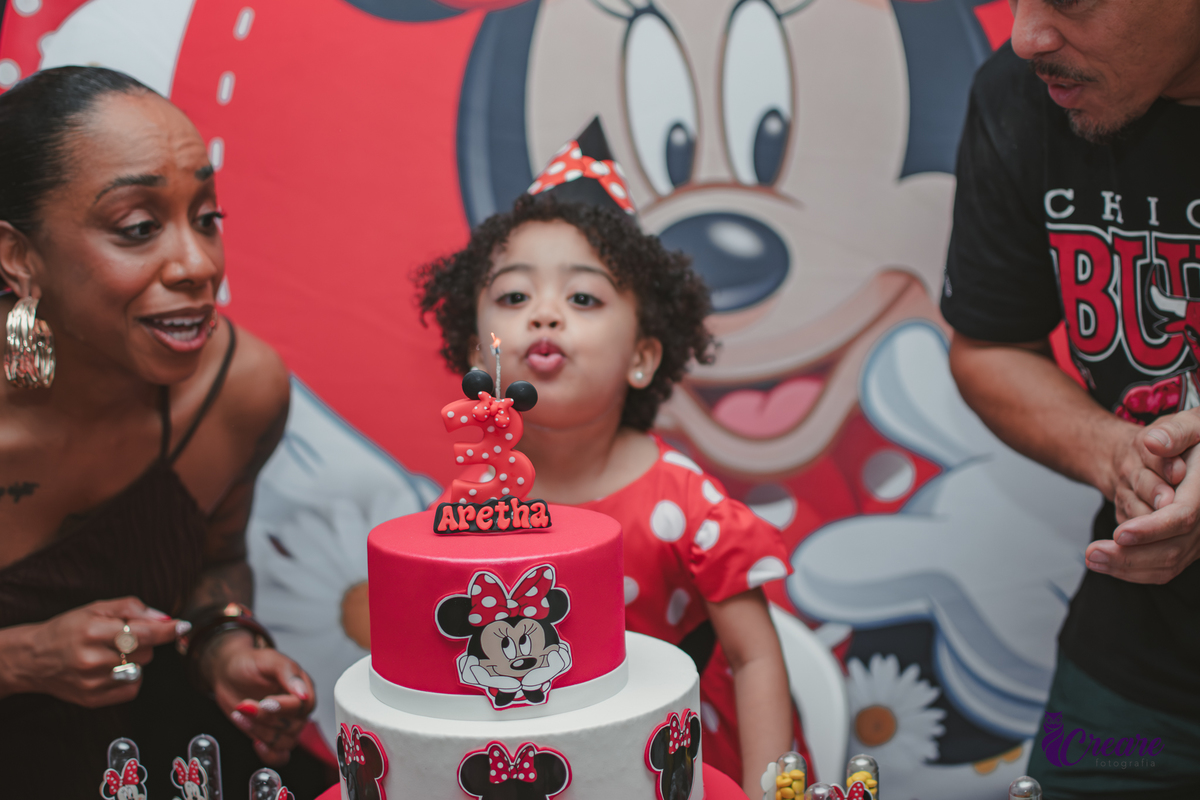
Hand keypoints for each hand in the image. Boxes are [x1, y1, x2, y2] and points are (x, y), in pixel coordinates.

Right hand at [9, 597, 177, 706]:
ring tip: (113, 655)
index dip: (167, 631)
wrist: (34, 658)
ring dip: (136, 661)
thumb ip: (132, 608)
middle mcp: (91, 659)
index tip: (183, 626)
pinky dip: (130, 679)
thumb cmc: (69, 628)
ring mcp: (92, 682)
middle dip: (143, 643)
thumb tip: (164, 618)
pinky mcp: (93, 699)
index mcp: (92, 631)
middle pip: (145, 652)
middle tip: (122, 639)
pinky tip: (112, 670)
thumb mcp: (96, 607)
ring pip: (140, 670)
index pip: (142, 633)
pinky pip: (131, 689)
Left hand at [205, 631, 314, 765]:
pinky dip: (269, 755)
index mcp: (303, 687)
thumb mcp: (269, 659)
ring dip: (260, 732)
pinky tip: (256, 743)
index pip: (304, 705)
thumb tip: (303, 692)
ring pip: (284, 742)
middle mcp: (297, 708)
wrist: (229, 672)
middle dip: (265, 719)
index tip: (264, 703)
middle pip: (293, 725)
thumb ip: (287, 672)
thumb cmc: (250, 662)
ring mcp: (284, 724)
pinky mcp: (270, 736)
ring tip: (241, 715)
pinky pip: (279, 756)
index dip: (285, 707)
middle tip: (245, 705)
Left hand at [1090, 416, 1199, 582]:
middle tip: (1091, 553)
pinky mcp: (1186, 548)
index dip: (1152, 528)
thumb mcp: (1191, 423)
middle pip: (1172, 549)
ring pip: (1166, 564)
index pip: (1184, 516)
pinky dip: (1132, 570)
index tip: (1119, 534)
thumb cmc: (1191, 438)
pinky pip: (1161, 568)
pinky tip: (1105, 563)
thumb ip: (1174, 432)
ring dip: (1126, 567)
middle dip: (1130, 556)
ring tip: (1091, 558)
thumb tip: (1154, 443)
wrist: (1192, 454)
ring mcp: (1199, 538)